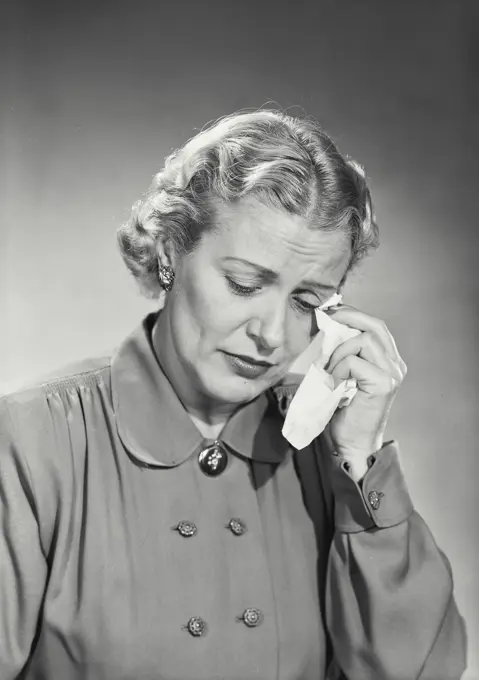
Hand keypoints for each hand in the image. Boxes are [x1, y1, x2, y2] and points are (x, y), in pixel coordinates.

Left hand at [324, 305, 406, 480]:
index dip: (354, 315)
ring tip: (328, 370)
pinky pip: (354, 361)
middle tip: (326, 320)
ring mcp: (392, 375)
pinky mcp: (383, 385)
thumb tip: (326, 327)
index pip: (376, 326)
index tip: (330, 313)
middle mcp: (395, 366)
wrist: (351, 446)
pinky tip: (332, 383)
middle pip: (375, 326)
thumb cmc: (343, 413)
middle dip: (348, 318)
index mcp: (389, 362)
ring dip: (338, 351)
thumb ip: (344, 354)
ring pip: (364, 340)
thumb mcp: (344, 375)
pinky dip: (336, 368)